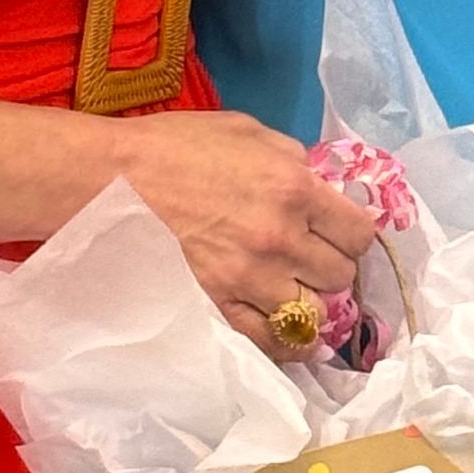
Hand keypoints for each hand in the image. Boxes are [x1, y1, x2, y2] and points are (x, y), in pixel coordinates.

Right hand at [116, 112, 376, 357]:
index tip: (338, 232)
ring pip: (312, 312)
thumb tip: (320, 187)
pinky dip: (283, 339)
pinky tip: (282, 328)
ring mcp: (250, 279)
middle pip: (341, 275)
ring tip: (290, 289)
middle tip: (310, 258)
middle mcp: (281, 239)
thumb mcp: (247, 131)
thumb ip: (293, 160)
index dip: (352, 234)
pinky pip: (270, 340)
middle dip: (331, 266)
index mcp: (295, 188)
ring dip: (307, 300)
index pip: (360, 233)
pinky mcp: (219, 306)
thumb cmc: (176, 146)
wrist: (113, 180)